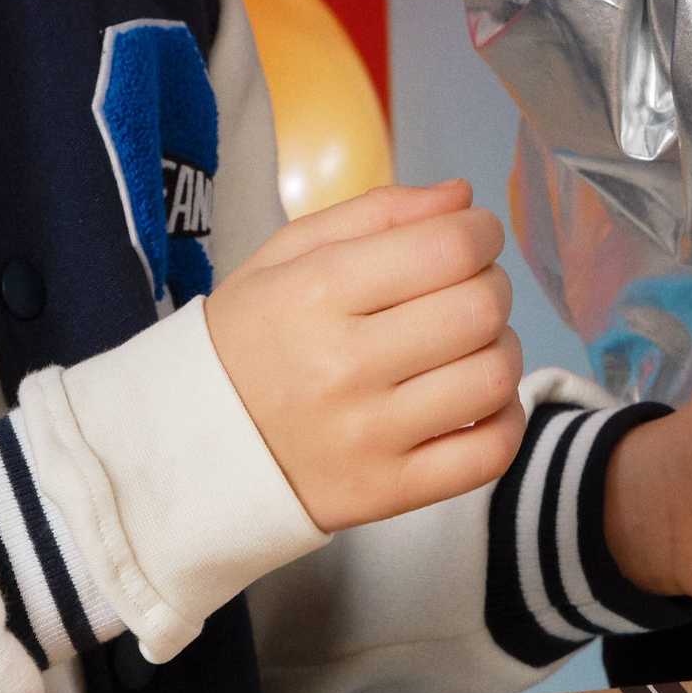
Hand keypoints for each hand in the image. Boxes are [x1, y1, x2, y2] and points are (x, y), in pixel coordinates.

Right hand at [204, 175, 524, 533]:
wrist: (186, 450)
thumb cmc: (248, 338)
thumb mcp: (286, 256)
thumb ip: (376, 213)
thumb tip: (463, 197)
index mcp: (317, 294)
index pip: (448, 248)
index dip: (479, 232)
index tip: (470, 238)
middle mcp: (344, 366)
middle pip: (479, 309)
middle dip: (492, 286)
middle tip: (468, 290)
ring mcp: (367, 438)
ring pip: (493, 378)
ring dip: (501, 349)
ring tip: (471, 345)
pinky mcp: (385, 495)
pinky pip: (486, 455)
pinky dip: (505, 421)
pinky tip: (478, 402)